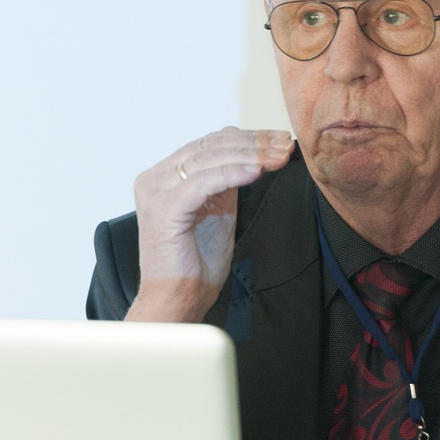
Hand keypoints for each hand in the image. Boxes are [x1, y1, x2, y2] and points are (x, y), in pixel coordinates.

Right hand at [125, 127, 291, 322]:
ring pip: (209, 159)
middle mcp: (154, 179)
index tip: (279, 140)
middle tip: (284, 146)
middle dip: (253, 144)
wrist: (178, 300)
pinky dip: (233, 174)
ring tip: (278, 157)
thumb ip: (226, 183)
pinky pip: (204, 182)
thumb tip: (250, 154)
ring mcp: (155, 191)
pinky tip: (257, 171)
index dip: (247, 138)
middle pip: (210, 146)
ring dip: (250, 156)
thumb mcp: (218, 212)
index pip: (209, 144)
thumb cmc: (195, 265)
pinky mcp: (164, 208)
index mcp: (164, 176)